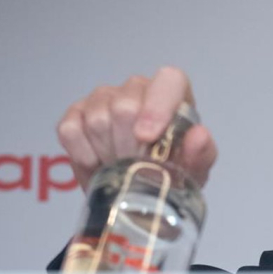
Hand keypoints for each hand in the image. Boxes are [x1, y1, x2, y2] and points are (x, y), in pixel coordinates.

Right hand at [55, 66, 217, 191]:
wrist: (139, 193)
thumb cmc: (172, 174)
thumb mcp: (194, 172)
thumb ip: (201, 154)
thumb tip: (200, 136)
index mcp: (173, 95)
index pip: (169, 80)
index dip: (157, 106)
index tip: (148, 138)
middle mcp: (137, 88)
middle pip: (125, 105)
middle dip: (130, 147)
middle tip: (137, 167)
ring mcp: (103, 98)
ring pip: (98, 119)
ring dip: (109, 153)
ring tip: (121, 166)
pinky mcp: (76, 114)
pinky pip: (71, 130)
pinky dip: (83, 155)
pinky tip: (98, 164)